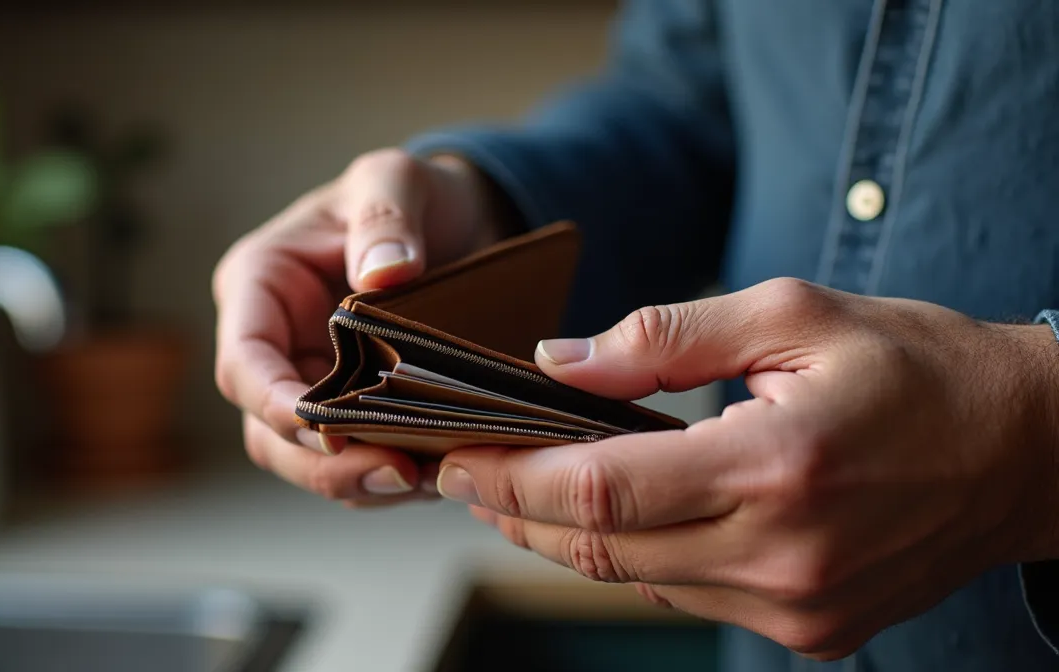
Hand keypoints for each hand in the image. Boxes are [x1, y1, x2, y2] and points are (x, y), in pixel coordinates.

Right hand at [213, 149, 510, 505]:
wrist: (459, 220)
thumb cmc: (411, 194)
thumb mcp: (396, 179)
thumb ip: (385, 217)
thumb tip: (382, 274)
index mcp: (261, 286)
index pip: (243, 363)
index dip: (273, 405)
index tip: (324, 428)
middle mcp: (275, 343)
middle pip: (266, 431)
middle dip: (321, 463)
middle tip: (393, 472)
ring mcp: (310, 383)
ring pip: (306, 460)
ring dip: (355, 481)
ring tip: (418, 481)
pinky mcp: (351, 411)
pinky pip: (355, 461)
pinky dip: (386, 478)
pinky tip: (434, 474)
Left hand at [436, 278, 1058, 657]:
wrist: (1024, 451)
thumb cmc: (916, 368)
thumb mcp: (791, 314)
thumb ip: (663, 339)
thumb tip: (558, 360)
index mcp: (775, 467)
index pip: (600, 491)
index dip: (511, 479)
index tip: (457, 457)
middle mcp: (782, 556)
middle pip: (601, 549)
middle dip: (517, 513)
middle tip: (469, 474)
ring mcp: (797, 607)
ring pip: (636, 580)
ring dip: (567, 539)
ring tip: (524, 492)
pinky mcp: (809, 630)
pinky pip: (687, 597)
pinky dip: (636, 558)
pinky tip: (616, 517)